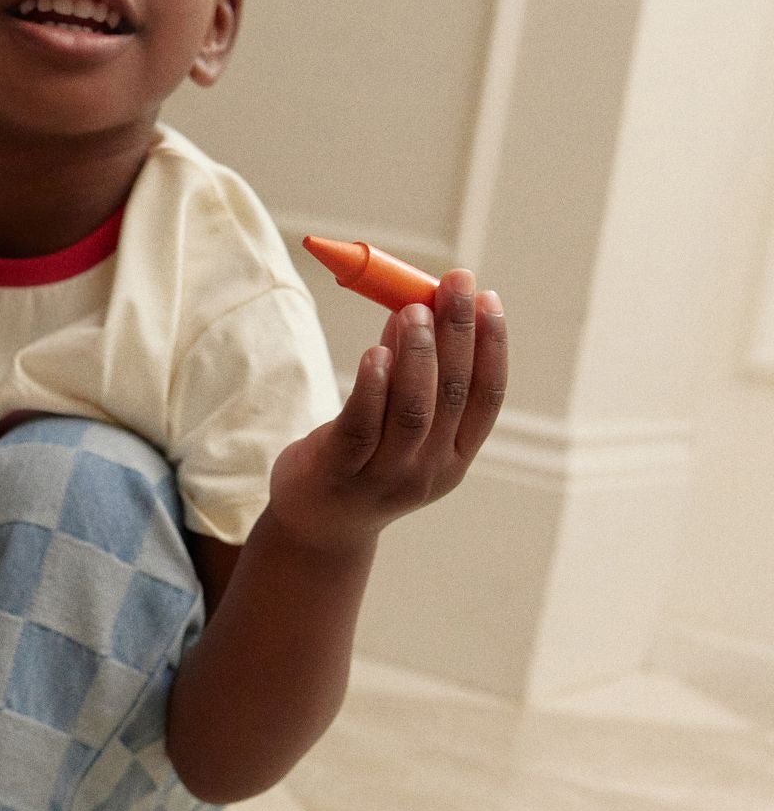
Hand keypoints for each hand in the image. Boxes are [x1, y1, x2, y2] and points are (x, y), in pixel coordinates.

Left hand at [267, 270, 506, 553]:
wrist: (319, 526)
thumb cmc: (365, 460)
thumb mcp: (399, 422)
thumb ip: (409, 370)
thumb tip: (415, 304)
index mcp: (456, 455)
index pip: (487, 396)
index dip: (492, 346)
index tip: (488, 299)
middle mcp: (430, 470)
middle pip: (453, 394)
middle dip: (458, 333)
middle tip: (455, 283)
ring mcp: (386, 477)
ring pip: (413, 411)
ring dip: (418, 354)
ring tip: (412, 309)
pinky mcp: (340, 474)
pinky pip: (361, 426)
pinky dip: (373, 386)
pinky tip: (375, 351)